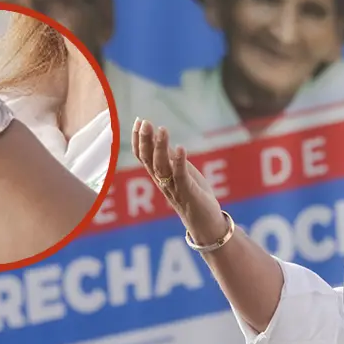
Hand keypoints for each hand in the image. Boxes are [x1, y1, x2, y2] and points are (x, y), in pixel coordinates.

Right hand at [132, 118, 228, 243]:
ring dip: (160, 148)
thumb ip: (169, 157)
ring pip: (162, 167)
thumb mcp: (178, 172)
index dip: (138, 140)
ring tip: (162, 129)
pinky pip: (181, 177)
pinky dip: (179, 163)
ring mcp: (174, 188)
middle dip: (145, 140)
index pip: (143, 156)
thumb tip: (159, 136)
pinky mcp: (188, 193)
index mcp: (159, 176)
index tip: (138, 121)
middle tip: (145, 122)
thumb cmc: (192, 195)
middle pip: (149, 160)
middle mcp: (163, 182)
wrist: (205, 223)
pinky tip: (179, 148)